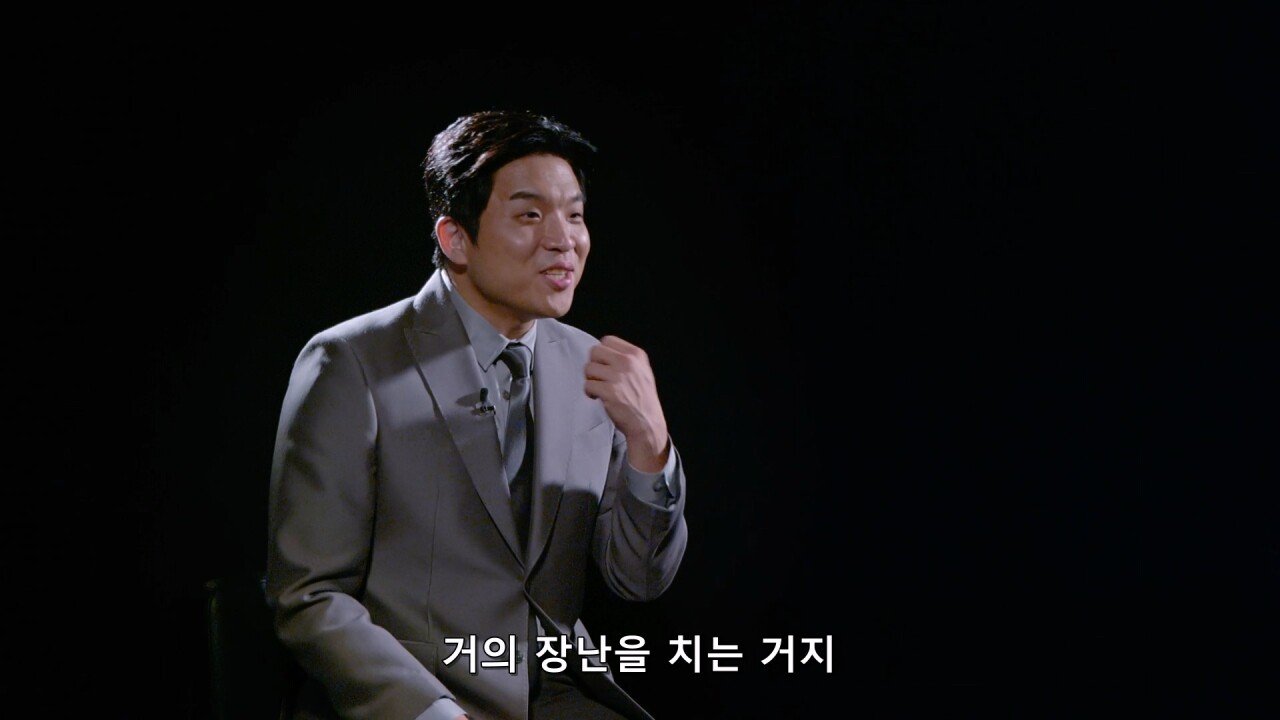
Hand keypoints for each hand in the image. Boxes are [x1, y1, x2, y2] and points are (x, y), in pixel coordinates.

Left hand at [584, 335, 669, 471]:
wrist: (647, 422)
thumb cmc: (642, 398)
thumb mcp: (642, 371)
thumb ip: (626, 359)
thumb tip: (602, 352)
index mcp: (636, 355)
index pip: (607, 340)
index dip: (602, 354)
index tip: (605, 365)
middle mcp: (628, 363)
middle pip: (595, 351)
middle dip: (594, 365)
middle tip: (599, 377)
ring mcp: (618, 377)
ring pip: (588, 368)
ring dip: (591, 380)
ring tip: (600, 388)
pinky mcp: (609, 392)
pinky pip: (588, 385)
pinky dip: (590, 393)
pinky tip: (599, 397)